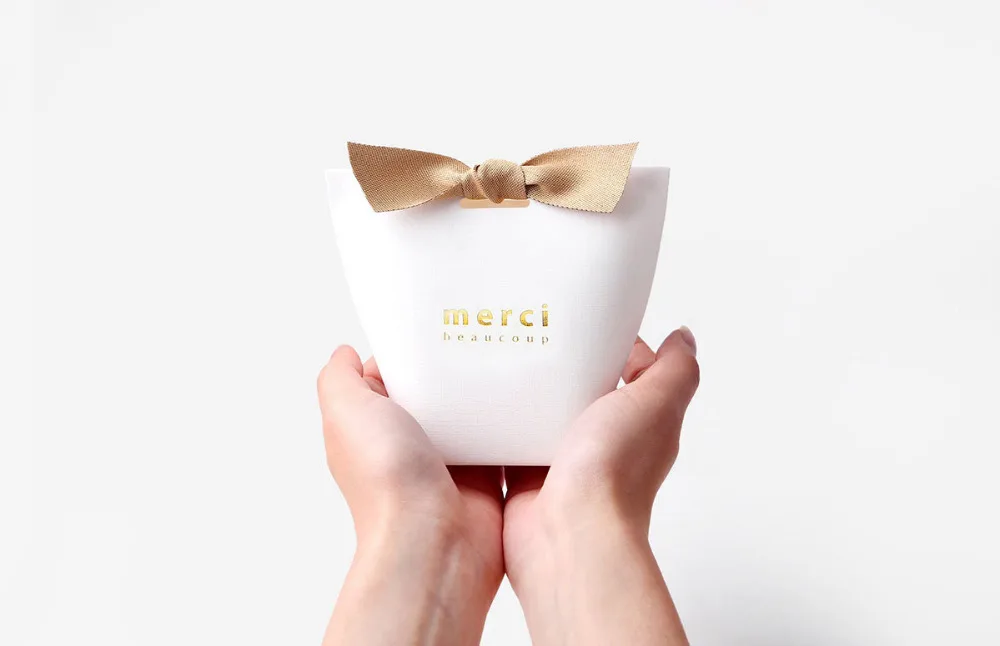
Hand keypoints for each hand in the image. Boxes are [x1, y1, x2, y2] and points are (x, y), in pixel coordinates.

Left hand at [317, 346, 503, 645]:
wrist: (434, 540)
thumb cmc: (387, 483)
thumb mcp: (345, 412)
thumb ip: (338, 378)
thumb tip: (343, 354)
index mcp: (373, 428)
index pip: (387, 377)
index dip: (404, 352)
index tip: (429, 325)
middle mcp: (409, 445)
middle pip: (434, 391)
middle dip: (452, 367)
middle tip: (478, 335)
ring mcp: (449, 461)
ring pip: (471, 413)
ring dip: (487, 393)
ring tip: (511, 356)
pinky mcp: (485, 475)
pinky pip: (504, 439)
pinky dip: (514, 422)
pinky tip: (528, 398)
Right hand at [503, 328, 699, 645]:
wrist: (568, 534)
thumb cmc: (613, 476)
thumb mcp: (655, 403)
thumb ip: (674, 370)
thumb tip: (684, 339)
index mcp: (639, 423)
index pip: (633, 373)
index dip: (618, 346)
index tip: (592, 324)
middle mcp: (604, 444)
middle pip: (584, 393)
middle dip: (564, 367)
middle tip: (537, 335)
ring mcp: (564, 463)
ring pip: (544, 418)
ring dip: (528, 396)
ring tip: (502, 361)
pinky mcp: (528, 480)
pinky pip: (510, 445)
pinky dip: (499, 428)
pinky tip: (482, 406)